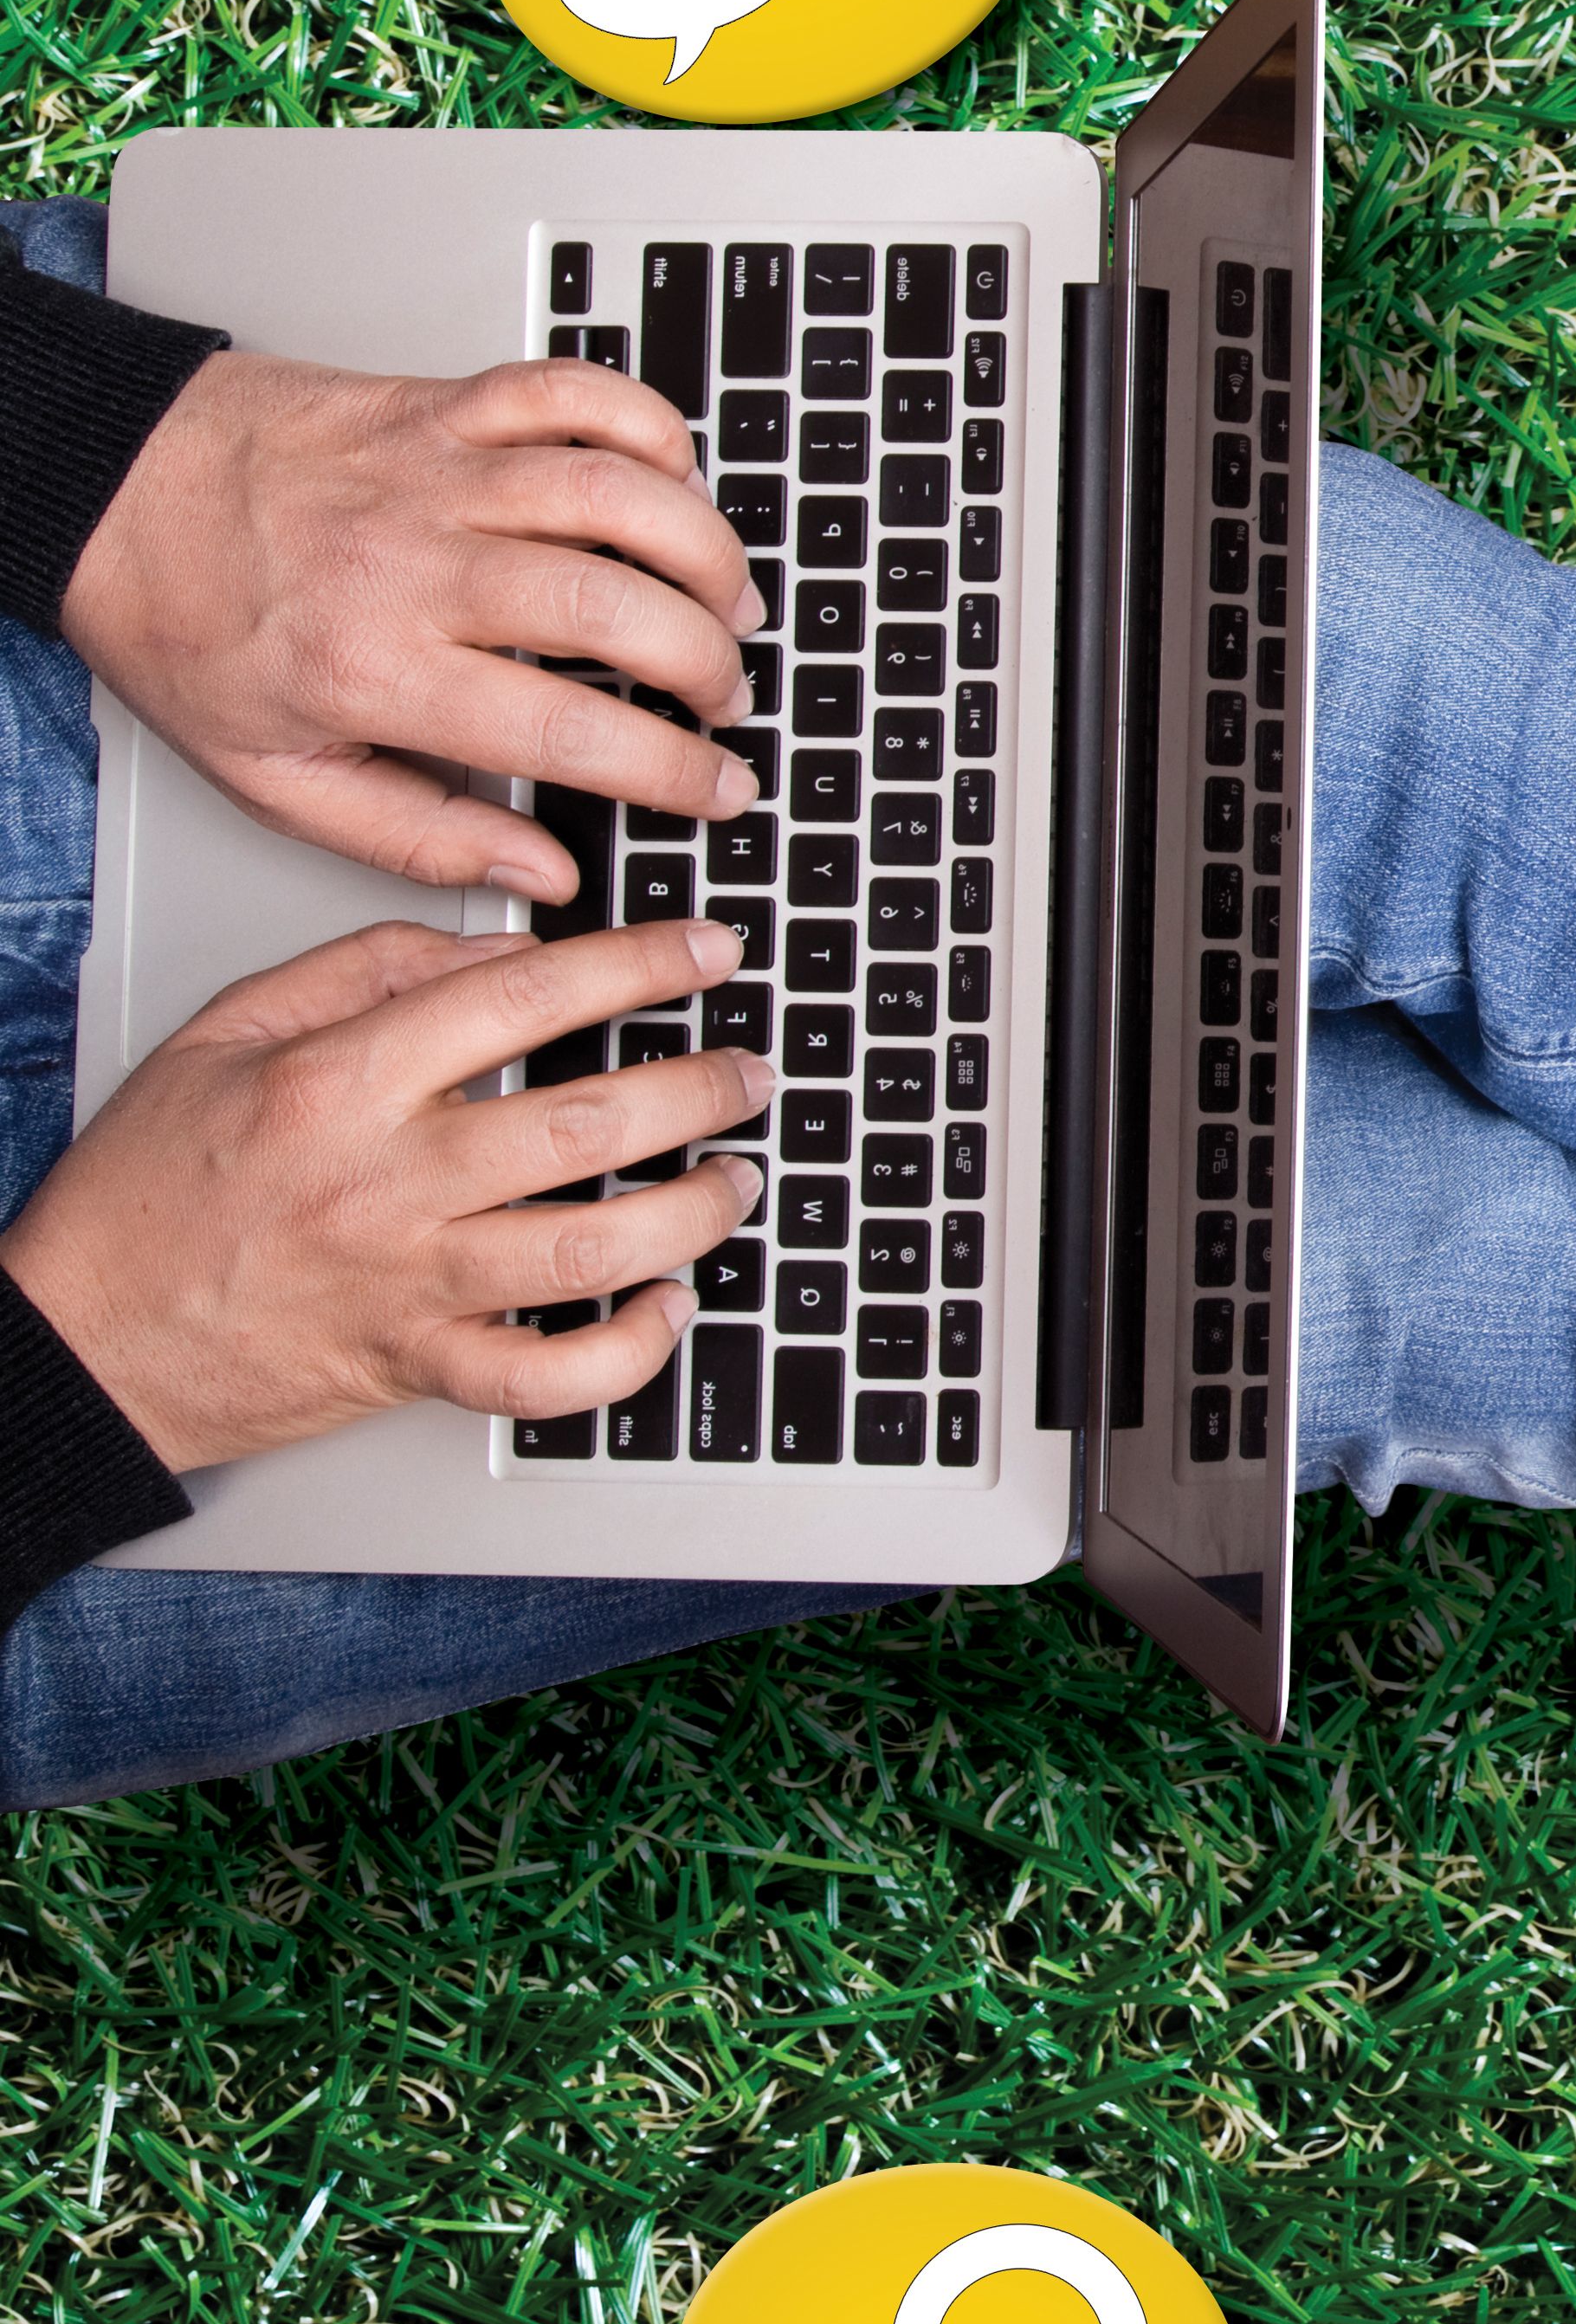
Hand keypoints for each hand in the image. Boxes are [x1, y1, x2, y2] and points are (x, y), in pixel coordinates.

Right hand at [0, 919, 770, 1471]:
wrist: (80, 1338)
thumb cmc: (147, 1190)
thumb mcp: (226, 1034)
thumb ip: (365, 971)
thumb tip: (501, 946)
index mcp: (337, 1084)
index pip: (519, 998)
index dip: (636, 965)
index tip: (707, 952)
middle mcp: (383, 1183)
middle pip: (583, 1123)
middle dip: (696, 1088)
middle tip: (747, 1069)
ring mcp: (405, 1282)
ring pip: (589, 1246)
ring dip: (691, 1212)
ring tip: (735, 1176)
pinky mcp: (414, 1366)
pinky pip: (546, 1377)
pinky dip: (625, 1350)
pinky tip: (666, 1304)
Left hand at [60, 349, 765, 905]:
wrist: (100, 485)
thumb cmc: (181, 623)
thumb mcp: (270, 775)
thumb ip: (416, 837)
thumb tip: (541, 873)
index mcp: (371, 669)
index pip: (568, 728)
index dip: (675, 770)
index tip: (721, 788)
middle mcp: (412, 563)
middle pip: (616, 608)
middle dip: (709, 663)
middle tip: (726, 695)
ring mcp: (432, 471)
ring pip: (619, 495)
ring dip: (705, 552)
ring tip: (726, 599)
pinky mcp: (440, 403)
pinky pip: (576, 394)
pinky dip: (647, 428)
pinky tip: (667, 481)